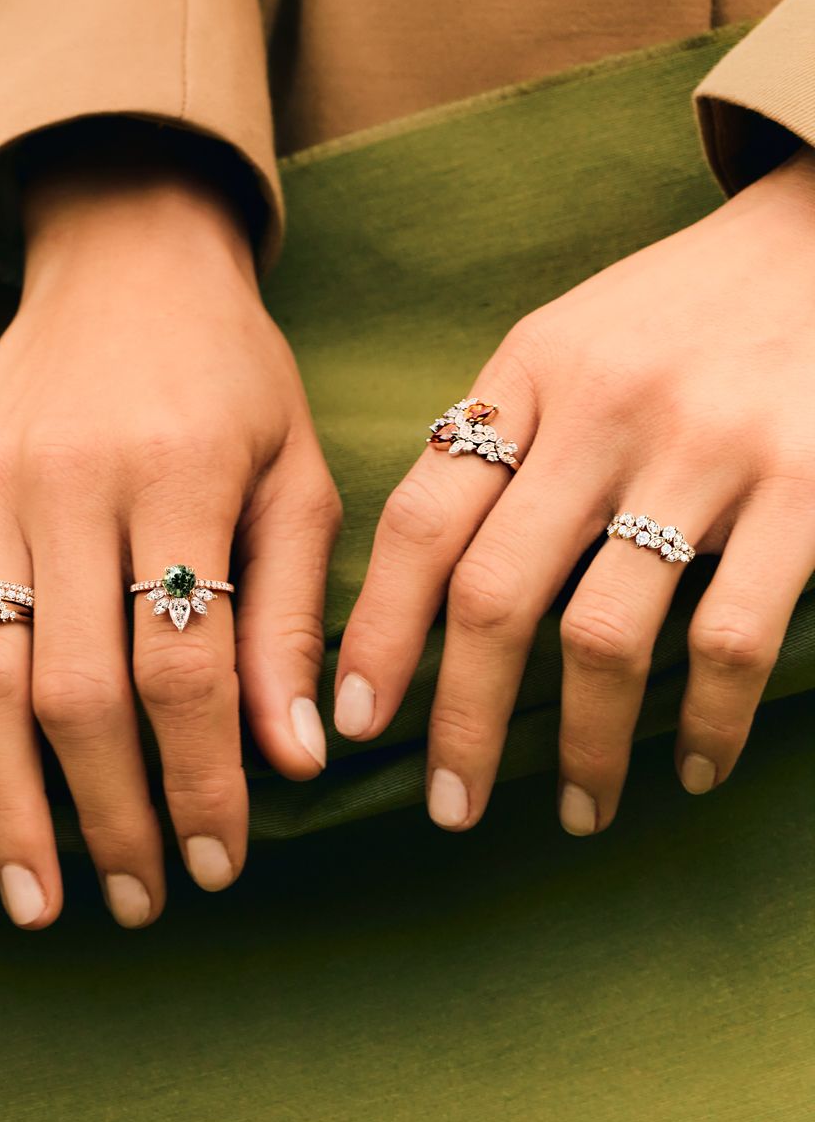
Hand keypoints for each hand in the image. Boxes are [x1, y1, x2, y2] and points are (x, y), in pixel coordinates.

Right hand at [0, 129, 339, 926]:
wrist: (130, 261)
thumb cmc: (232, 374)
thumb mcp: (296, 472)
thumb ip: (287, 611)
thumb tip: (297, 759)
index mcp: (179, 471)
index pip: (185, 665)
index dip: (205, 779)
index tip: (222, 861)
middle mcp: (70, 480)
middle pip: (78, 689)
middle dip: (114, 815)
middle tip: (146, 899)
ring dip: (5, 798)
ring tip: (37, 897)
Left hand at [337, 145, 814, 834]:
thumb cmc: (681, 312)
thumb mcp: (570, 341)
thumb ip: (501, 434)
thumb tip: (419, 569)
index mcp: (528, 374)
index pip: (418, 520)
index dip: (375, 632)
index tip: (351, 722)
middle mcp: (602, 411)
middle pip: (493, 594)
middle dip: (462, 718)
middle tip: (451, 805)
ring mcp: (704, 451)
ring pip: (604, 634)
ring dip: (585, 745)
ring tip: (578, 809)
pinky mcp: (807, 487)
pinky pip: (730, 637)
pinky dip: (706, 720)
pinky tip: (691, 764)